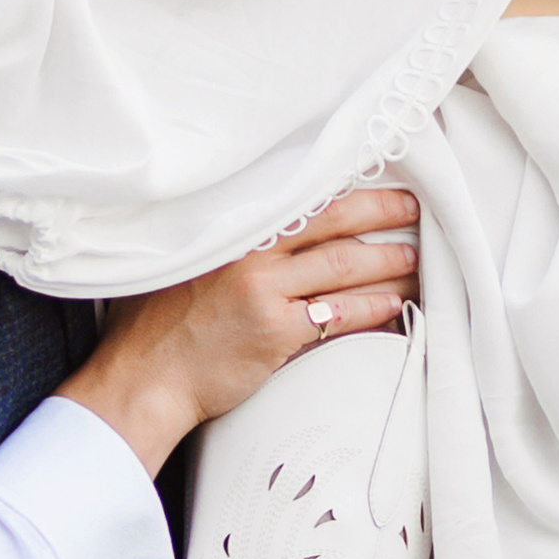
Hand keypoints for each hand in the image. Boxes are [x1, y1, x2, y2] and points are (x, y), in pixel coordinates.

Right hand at [58, 190, 419, 475]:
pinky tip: (394, 304)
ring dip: (388, 263)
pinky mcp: (276, 332)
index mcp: (233, 229)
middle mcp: (252, 252)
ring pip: (345, 267)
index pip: (304, 196)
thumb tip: (279, 226)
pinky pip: (339, 314)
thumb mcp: (187, 261)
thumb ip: (230, 240)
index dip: (348, 189)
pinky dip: (372, 307)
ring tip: (415, 261)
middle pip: (335, 223)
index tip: (380, 182)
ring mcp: (265, 291)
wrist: (143, 377)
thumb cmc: (159, 323)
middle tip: (415, 211)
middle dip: (383, 214)